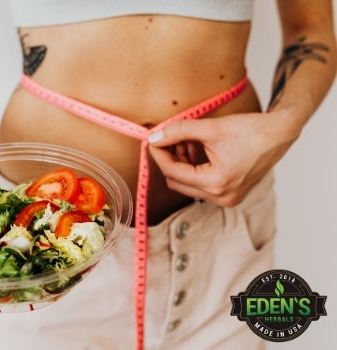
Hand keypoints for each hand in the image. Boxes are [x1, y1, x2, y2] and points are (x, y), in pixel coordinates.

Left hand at [148, 111, 299, 206]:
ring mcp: (226, 199)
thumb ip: (179, 132)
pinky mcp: (230, 194)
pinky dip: (193, 167)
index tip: (152, 138)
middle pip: (177, 181)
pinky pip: (200, 184)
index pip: (173, 172)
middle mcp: (221, 197)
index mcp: (216, 183)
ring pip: (187, 183)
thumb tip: (154, 136)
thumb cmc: (251, 130)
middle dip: (169, 159)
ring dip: (181, 162)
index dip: (159, 154)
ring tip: (186, 140)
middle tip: (168, 137)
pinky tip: (195, 148)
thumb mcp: (211, 128)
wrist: (280, 134)